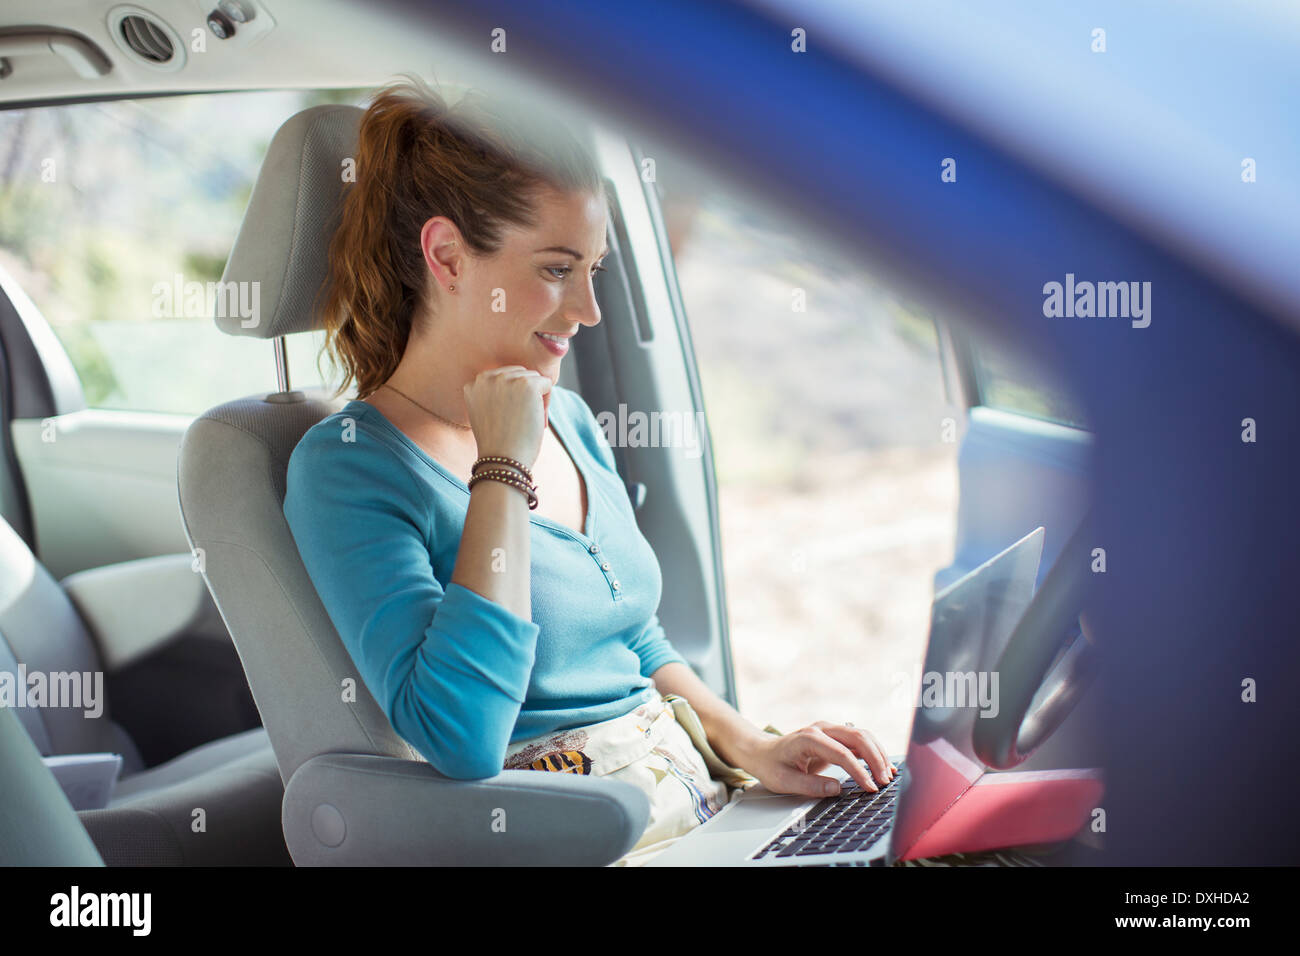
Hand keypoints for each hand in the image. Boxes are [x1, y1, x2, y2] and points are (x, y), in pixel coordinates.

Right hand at [462, 366, 552, 467]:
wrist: (502, 460)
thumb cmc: (497, 444)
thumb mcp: (486, 414)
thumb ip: (493, 396)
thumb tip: (516, 384)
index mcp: (473, 384)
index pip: (502, 377)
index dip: (511, 396)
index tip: (508, 417)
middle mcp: (487, 377)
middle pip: (519, 373)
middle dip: (525, 393)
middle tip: (521, 419)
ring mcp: (506, 379)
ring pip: (533, 377)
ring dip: (536, 397)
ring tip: (527, 420)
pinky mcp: (526, 384)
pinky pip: (547, 383)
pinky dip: (547, 402)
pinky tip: (536, 418)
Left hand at [738, 721, 897, 797]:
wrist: (763, 752)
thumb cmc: (772, 766)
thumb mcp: (784, 781)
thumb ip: (810, 786)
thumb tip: (837, 789)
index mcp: (809, 738)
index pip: (842, 753)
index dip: (859, 771)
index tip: (870, 788)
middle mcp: (821, 729)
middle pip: (857, 737)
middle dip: (875, 759)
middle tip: (884, 782)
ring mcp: (829, 730)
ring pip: (862, 736)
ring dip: (877, 754)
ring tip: (888, 776)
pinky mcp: (834, 736)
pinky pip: (859, 741)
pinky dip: (873, 752)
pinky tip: (883, 766)